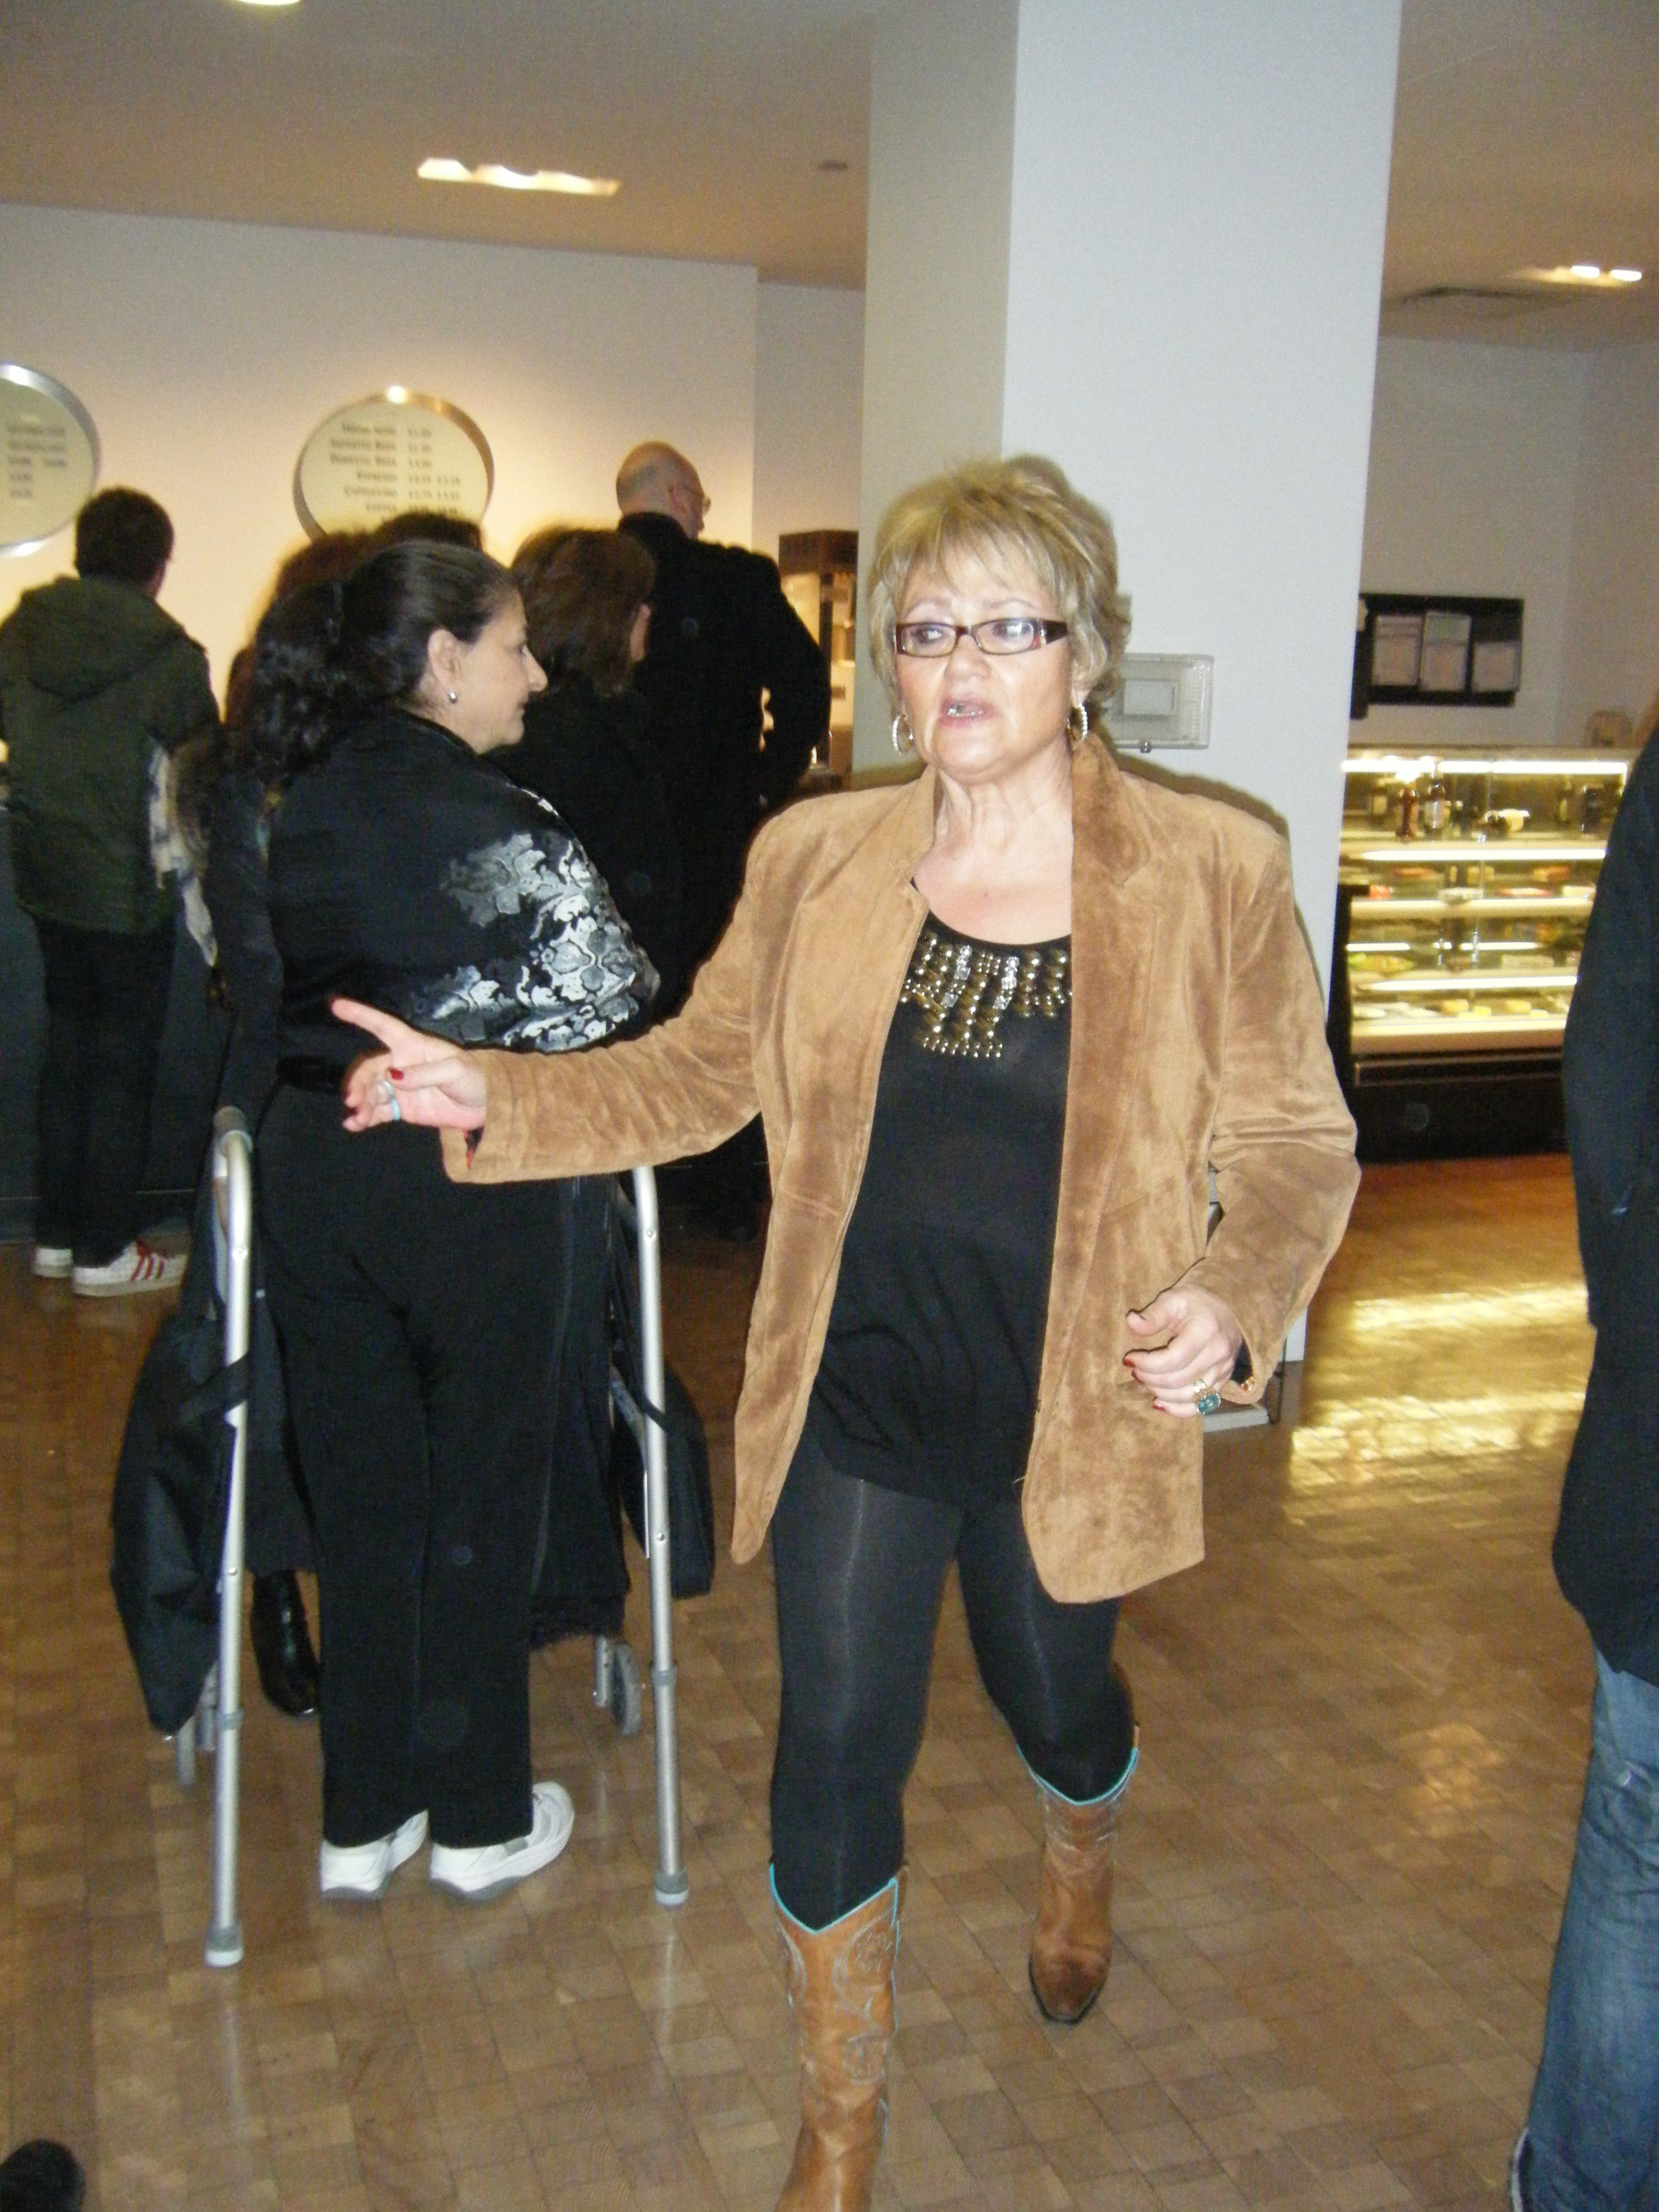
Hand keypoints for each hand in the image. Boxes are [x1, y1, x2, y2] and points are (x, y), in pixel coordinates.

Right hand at [333, 998, 488, 1131]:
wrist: (488, 1107)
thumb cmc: (476, 1078)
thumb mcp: (455, 1070)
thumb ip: (424, 1073)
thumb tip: (393, 1077)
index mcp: (413, 1045)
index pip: (382, 1027)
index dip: (360, 1015)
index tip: (336, 1005)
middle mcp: (401, 1064)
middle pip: (369, 1068)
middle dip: (358, 1082)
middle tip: (353, 1100)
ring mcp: (401, 1087)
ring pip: (370, 1092)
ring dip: (360, 1103)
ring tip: (357, 1118)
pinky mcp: (403, 1108)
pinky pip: (378, 1111)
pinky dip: (364, 1118)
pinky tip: (354, 1125)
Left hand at [1123, 1287, 1244, 1417]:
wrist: (1229, 1312)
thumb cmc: (1196, 1304)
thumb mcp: (1174, 1299)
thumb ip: (1153, 1314)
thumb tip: (1131, 1323)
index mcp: (1206, 1331)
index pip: (1174, 1359)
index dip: (1148, 1364)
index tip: (1129, 1359)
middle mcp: (1219, 1354)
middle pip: (1179, 1380)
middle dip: (1150, 1378)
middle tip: (1135, 1370)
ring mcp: (1223, 1371)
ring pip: (1188, 1396)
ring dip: (1160, 1393)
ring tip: (1144, 1381)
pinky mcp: (1222, 1382)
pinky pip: (1201, 1406)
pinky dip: (1178, 1409)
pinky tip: (1160, 1402)